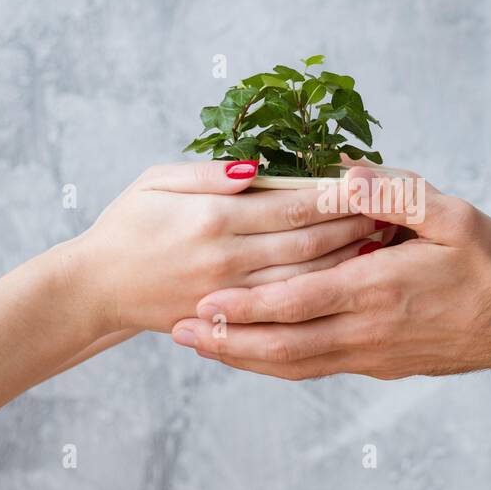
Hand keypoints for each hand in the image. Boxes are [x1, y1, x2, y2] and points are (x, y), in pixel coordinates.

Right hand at [58, 160, 385, 336]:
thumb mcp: (157, 181)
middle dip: (354, 227)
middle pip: (309, 244)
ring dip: (347, 264)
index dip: (336, 196)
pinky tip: (347, 283)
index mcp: (213, 219)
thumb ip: (209, 175)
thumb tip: (257, 169)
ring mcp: (230, 296)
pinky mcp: (229, 320)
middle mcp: (227, 260)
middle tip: (393, 214)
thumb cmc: (129, 224)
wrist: (96, 288)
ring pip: (305, 281)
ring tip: (383, 246)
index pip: (292, 206)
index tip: (370, 185)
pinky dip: (320, 296)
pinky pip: (284, 311)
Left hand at [169, 166, 490, 378]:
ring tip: (200, 346)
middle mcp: (367, 329)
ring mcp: (371, 353)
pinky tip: (251, 353)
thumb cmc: (488, 261)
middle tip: (179, 331)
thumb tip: (345, 174)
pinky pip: (316, 368)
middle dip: (228, 339)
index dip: (248, 306)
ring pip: (295, 364)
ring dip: (244, 357)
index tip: (204, 301)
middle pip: (284, 344)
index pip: (300, 301)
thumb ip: (395, 193)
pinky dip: (276, 363)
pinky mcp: (377, 365)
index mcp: (379, 287)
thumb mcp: (451, 215)